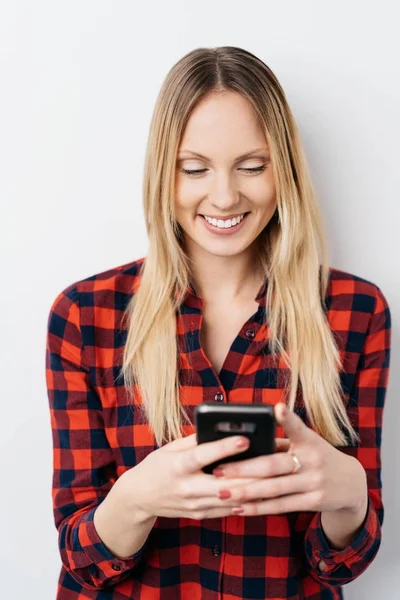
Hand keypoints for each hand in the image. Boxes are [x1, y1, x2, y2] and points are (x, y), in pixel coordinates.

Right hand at [118, 432, 267, 520]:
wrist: (139, 497)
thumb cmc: (157, 466)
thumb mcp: (171, 448)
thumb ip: (196, 440)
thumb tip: (222, 427)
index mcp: (177, 466)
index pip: (203, 455)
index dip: (224, 447)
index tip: (245, 438)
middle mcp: (186, 487)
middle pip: (224, 482)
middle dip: (252, 475)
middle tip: (274, 463)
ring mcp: (194, 504)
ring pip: (231, 499)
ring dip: (255, 491)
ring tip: (276, 479)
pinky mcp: (200, 515)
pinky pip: (228, 510)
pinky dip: (247, 502)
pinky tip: (264, 494)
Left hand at [211, 403, 367, 516]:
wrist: (351, 483)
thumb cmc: (317, 456)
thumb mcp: (306, 444)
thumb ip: (280, 442)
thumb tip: (243, 444)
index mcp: (309, 440)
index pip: (297, 427)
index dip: (287, 418)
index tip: (277, 408)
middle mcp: (312, 460)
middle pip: (273, 465)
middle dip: (243, 469)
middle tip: (218, 470)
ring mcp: (314, 482)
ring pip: (274, 488)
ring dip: (245, 492)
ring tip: (221, 493)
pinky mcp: (314, 501)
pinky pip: (281, 506)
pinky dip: (258, 507)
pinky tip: (239, 508)